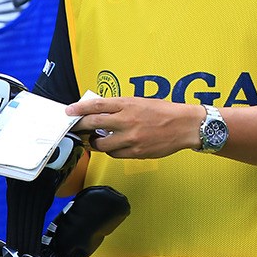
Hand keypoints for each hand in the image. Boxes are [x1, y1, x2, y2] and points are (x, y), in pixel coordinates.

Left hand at [66, 95, 203, 158]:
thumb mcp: (143, 102)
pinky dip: (112, 150)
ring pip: (101, 144)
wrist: (186, 125)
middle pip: (93, 123)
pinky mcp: (136, 151)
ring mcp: (131, 138)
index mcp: (129, 105)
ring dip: (96, 142)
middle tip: (75, 128)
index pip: (97, 105)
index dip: (79, 108)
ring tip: (98, 139)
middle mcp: (127, 120)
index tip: (69, 111)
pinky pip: (115, 154)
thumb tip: (101, 110)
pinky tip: (116, 145)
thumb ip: (122, 106)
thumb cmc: (166, 112)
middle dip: (80, 126)